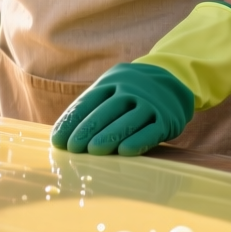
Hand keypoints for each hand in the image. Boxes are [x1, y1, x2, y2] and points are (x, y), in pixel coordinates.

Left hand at [49, 63, 194, 155]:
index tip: (58, 140)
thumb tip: (63, 135)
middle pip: (105, 112)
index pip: (87, 103)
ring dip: (109, 136)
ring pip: (127, 121)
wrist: (172, 80)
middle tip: (73, 148)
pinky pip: (151, 130)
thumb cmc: (130, 93)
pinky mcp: (167, 118)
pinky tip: (125, 151)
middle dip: (87, 130)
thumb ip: (91, 107)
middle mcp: (130, 90)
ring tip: (93, 151)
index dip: (71, 122)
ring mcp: (150, 103)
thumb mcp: (112, 88)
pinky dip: (139, 140)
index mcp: (111, 82)